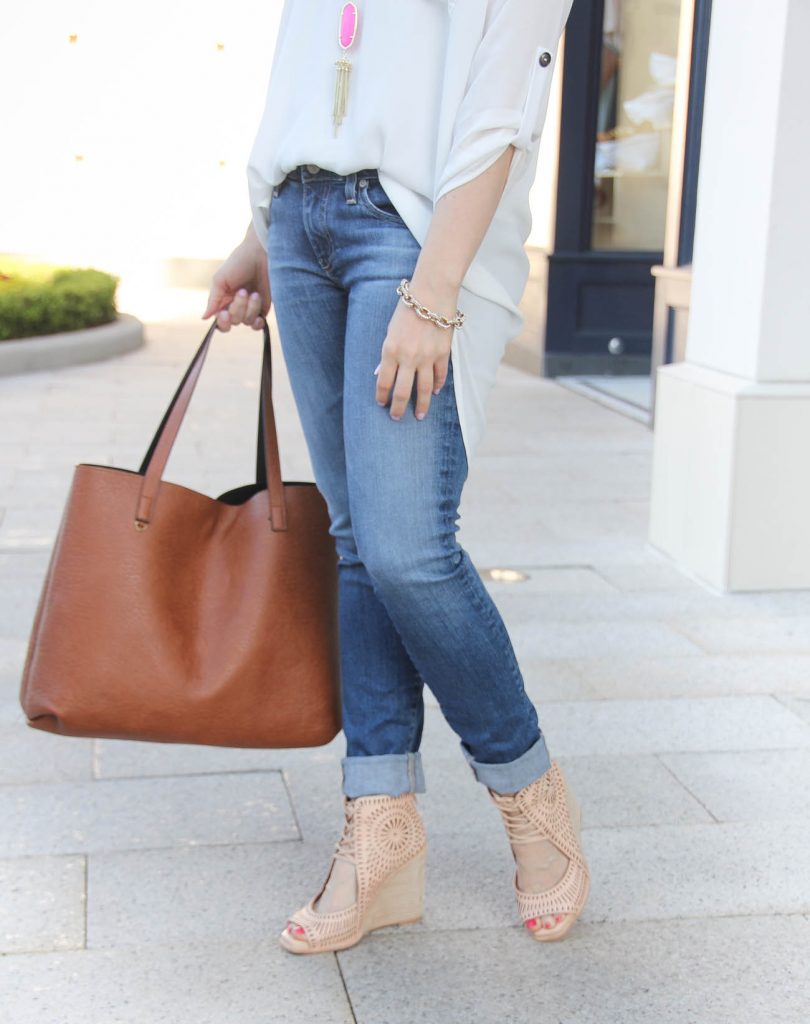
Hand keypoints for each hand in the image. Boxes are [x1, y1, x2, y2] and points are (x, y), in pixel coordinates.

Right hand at [202, 228, 270, 331]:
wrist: (261, 255)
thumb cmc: (238, 263)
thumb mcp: (220, 279)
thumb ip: (213, 299)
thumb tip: (204, 317)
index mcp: (222, 301)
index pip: (220, 322)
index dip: (223, 322)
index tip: (225, 314)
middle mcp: (235, 307)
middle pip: (234, 322)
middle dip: (238, 308)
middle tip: (243, 291)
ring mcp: (250, 309)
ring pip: (247, 321)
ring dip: (251, 308)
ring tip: (254, 293)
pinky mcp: (263, 309)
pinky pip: (259, 325)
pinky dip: (258, 321)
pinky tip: (259, 311)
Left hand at [374, 280, 458, 420]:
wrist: (431, 294)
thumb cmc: (407, 310)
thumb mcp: (390, 331)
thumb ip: (387, 354)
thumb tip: (380, 373)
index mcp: (390, 351)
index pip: (383, 382)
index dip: (382, 397)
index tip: (382, 404)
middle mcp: (408, 358)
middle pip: (403, 392)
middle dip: (399, 408)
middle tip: (397, 417)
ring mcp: (427, 358)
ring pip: (424, 389)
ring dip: (422, 405)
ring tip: (420, 415)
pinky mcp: (442, 354)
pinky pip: (439, 376)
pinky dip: (437, 386)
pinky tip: (435, 392)